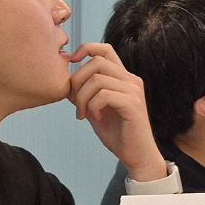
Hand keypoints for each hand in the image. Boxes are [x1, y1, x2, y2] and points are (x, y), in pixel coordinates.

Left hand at [67, 42, 166, 181]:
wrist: (137, 155)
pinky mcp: (133, 104)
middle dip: (77, 80)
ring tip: (83, 114)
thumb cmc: (118, 134)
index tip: (72, 63)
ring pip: (97, 79)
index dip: (86, 49)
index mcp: (123, 78)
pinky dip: (93, 106)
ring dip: (83, 97)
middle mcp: (131, 80)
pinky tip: (96, 118)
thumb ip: (85, 94)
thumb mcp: (95, 109)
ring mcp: (133, 91)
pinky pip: (104, 95)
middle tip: (74, 101)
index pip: (105, 50)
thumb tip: (67, 82)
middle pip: (97, 62)